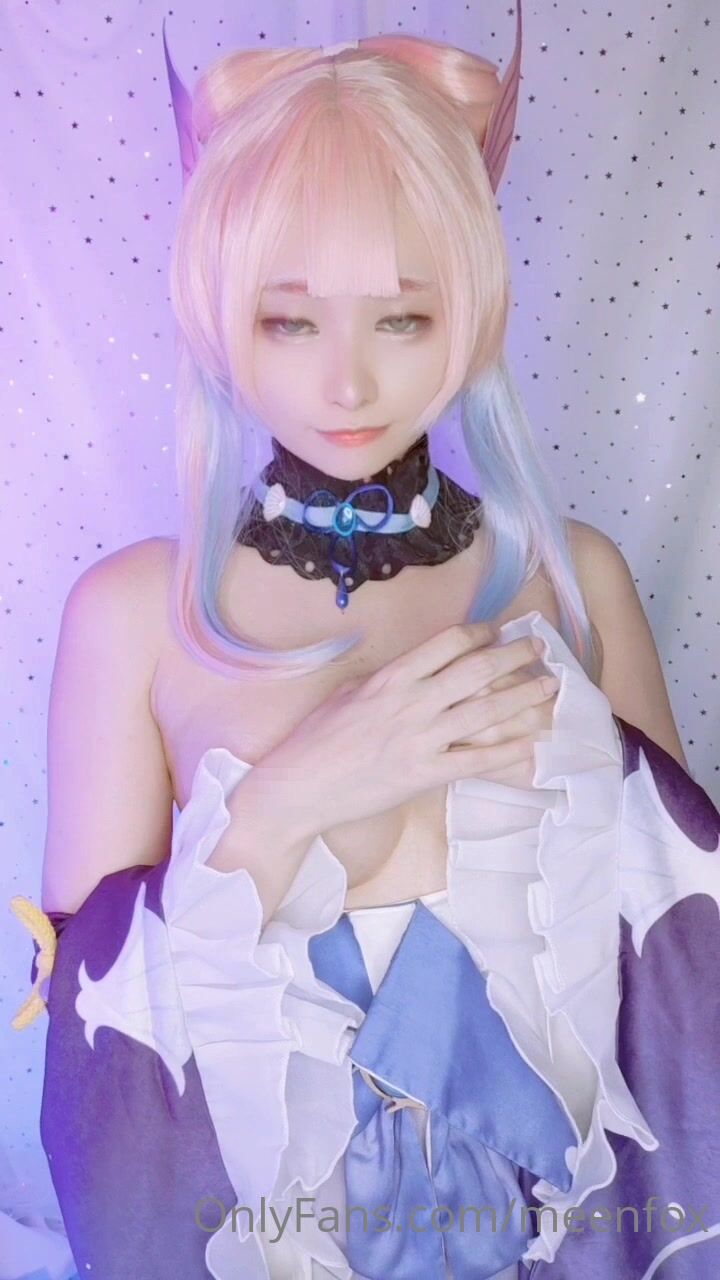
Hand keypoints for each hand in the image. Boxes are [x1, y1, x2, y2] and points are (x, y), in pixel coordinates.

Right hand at [244, 622, 558, 840]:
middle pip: (477, 670)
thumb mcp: (350, 692)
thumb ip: (388, 679)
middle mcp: (411, 702)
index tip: (497, 630)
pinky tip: (533, 743)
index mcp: (391, 677)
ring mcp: (420, 739)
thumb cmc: (317, 738)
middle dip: (514, 656)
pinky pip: (477, 761)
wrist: (300, 786)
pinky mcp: (424, 774)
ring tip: (550, 686)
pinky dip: (509, 751)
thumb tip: (419, 668)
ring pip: (486, 712)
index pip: (448, 643)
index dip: (480, 633)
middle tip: (539, 648)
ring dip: (523, 696)